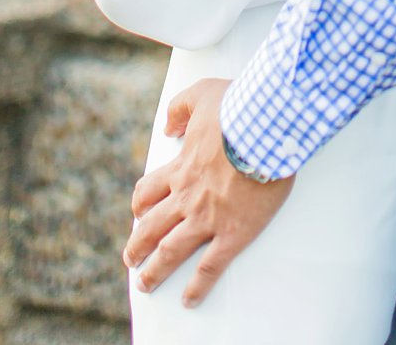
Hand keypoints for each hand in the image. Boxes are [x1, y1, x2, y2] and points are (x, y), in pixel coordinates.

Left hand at [124, 78, 292, 305]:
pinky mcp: (233, 233)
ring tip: (145, 284)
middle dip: (137, 246)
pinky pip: (210, 266)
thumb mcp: (199, 95)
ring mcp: (207, 217)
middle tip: (130, 261)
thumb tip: (167, 128)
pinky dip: (197, 286)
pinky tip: (189, 300)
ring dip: (155, 270)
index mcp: (179, 168)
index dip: (140, 206)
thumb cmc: (237, 109)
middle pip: (151, 226)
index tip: (137, 216)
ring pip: (172, 250)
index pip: (148, 192)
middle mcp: (186, 196)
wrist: (265, 129)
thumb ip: (178, 110)